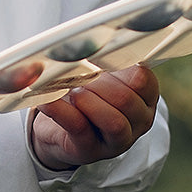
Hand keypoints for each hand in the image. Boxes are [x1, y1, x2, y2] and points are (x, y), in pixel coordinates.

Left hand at [29, 65, 159, 170]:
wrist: (60, 131)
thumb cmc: (86, 97)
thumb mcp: (101, 78)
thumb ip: (102, 62)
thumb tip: (84, 42)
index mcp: (144, 100)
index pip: (144, 80)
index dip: (120, 66)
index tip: (98, 59)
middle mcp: (137, 123)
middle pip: (126, 100)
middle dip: (99, 85)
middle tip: (80, 78)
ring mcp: (115, 142)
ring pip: (114, 121)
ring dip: (88, 101)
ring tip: (72, 92)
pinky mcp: (88, 149)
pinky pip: (79, 127)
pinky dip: (60, 110)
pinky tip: (47, 99)